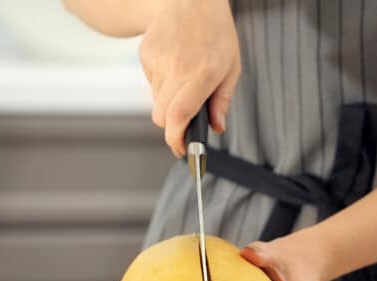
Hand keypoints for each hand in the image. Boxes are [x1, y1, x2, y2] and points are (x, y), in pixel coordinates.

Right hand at [139, 0, 239, 156]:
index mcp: (202, 72)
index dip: (177, 139)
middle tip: (186, 129)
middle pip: (162, 116)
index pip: (179, 115)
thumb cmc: (216, 34)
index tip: (182, 150)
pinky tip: (176, 69)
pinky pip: (151, 85)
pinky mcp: (144, 55)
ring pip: (157, 102)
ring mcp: (157, 60)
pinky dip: (163, 86)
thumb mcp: (232, 68)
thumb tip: (217, 128)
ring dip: (170, 104)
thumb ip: (222, 101)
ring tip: (186, 84)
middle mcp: (177, 67)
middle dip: (173, 128)